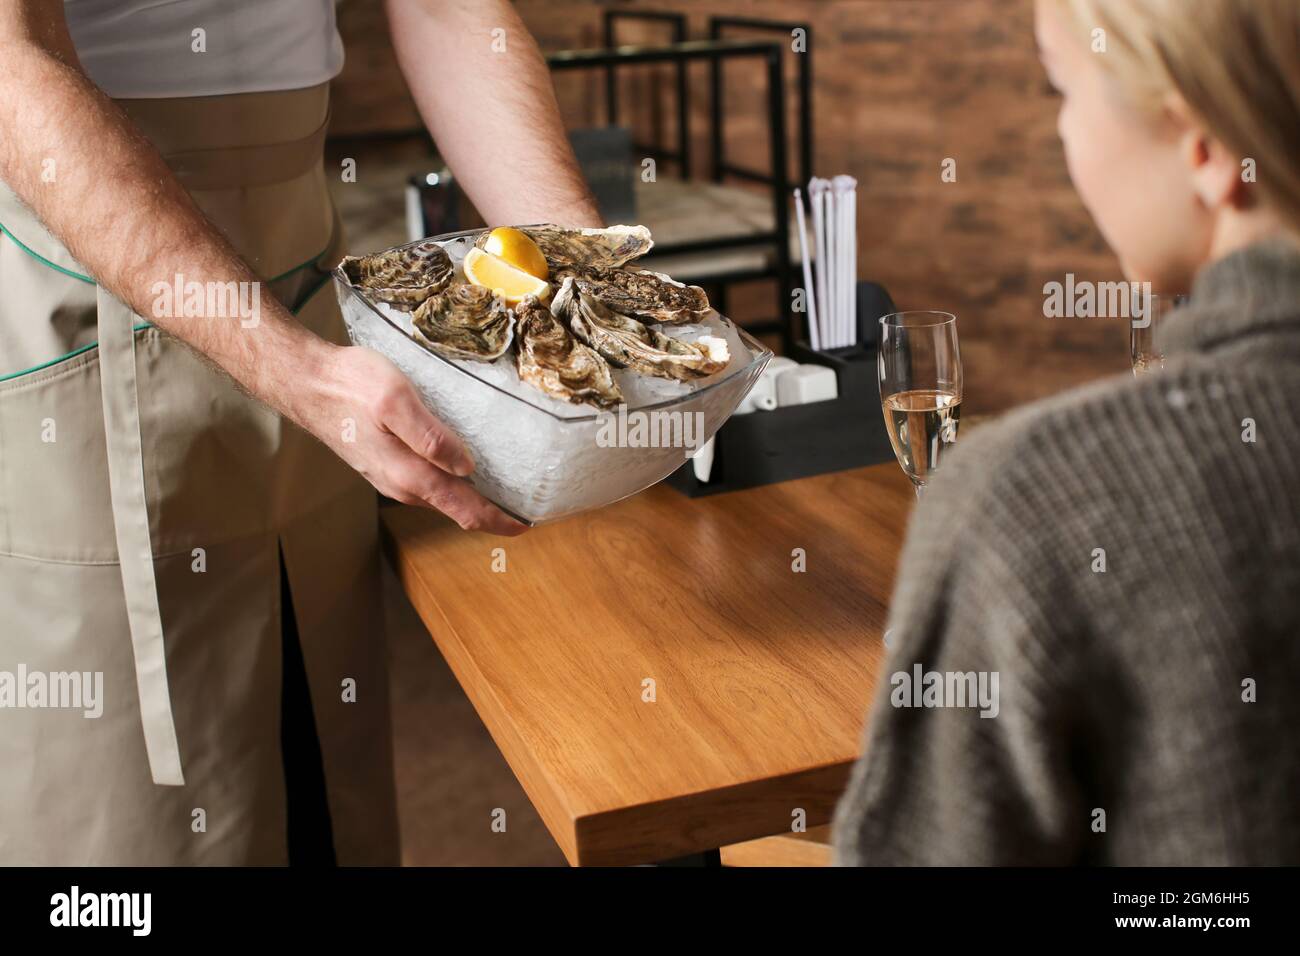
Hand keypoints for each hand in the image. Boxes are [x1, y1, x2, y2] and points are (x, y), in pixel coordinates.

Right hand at [304, 344, 526, 535]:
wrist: (306, 383)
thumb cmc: (350, 385)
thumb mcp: (396, 400)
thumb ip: (431, 436)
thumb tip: (466, 467)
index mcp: (411, 475)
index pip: (465, 510)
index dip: (499, 521)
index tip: (528, 525)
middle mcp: (403, 485)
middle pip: (458, 509)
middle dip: (492, 512)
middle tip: (527, 508)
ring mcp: (392, 477)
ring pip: (442, 497)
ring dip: (472, 499)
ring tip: (504, 491)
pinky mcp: (385, 465)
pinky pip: (428, 483)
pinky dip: (453, 484)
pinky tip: (464, 469)